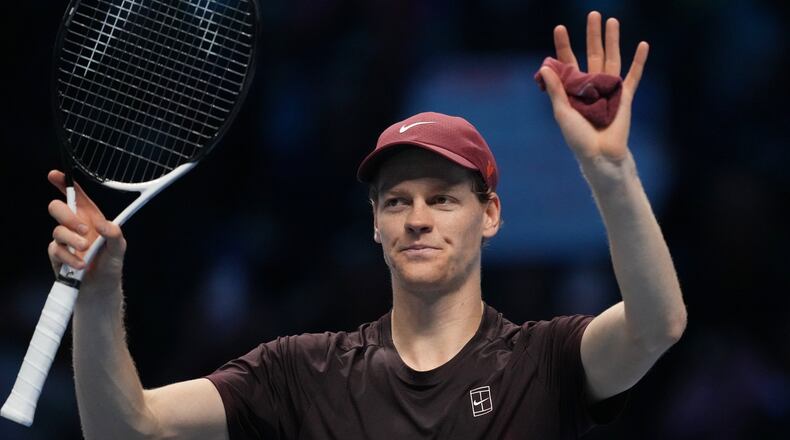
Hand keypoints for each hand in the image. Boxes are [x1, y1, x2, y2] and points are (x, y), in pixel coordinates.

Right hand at [47, 170, 125, 291]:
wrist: (100, 287)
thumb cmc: (110, 263)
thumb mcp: (119, 247)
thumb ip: (114, 233)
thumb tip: (102, 224)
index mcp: (90, 217)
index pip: (76, 196)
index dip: (65, 183)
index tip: (55, 175)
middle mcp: (74, 225)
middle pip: (57, 207)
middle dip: (67, 216)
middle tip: (84, 229)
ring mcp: (64, 240)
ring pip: (56, 230)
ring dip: (72, 240)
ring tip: (86, 250)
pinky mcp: (57, 255)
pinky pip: (56, 250)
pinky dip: (70, 257)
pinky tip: (82, 264)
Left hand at [539, 11, 647, 163]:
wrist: (600, 155)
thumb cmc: (577, 137)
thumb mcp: (562, 112)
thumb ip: (556, 89)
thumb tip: (544, 66)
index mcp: (574, 89)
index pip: (568, 61)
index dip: (564, 45)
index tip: (560, 27)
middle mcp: (591, 85)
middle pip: (593, 53)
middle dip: (592, 34)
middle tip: (593, 13)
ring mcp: (609, 89)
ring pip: (612, 59)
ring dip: (613, 40)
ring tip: (612, 21)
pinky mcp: (625, 96)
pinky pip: (634, 75)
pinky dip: (639, 61)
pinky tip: (643, 45)